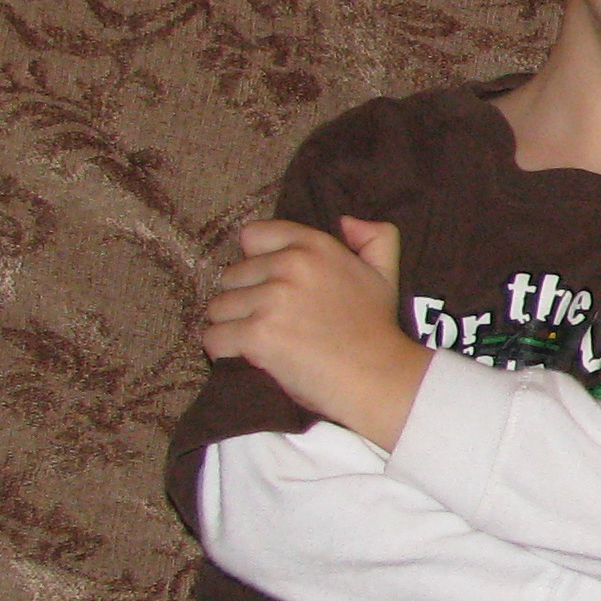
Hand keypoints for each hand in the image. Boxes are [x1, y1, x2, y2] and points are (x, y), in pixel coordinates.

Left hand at [199, 216, 430, 448]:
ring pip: (218, 308)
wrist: (380, 378)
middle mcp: (290, 265)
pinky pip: (213, 338)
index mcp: (315, 246)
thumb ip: (375, 237)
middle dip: (245, 299)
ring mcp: (271, 300)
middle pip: (230, 276)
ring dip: (233, 327)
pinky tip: (250, 358)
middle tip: (273, 322)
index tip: (273, 286)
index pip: (253, 236)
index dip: (258, 262)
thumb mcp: (386, 273)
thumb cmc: (378, 329)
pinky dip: (225, 353)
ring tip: (262, 343)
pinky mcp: (257, 335)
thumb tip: (346, 221)